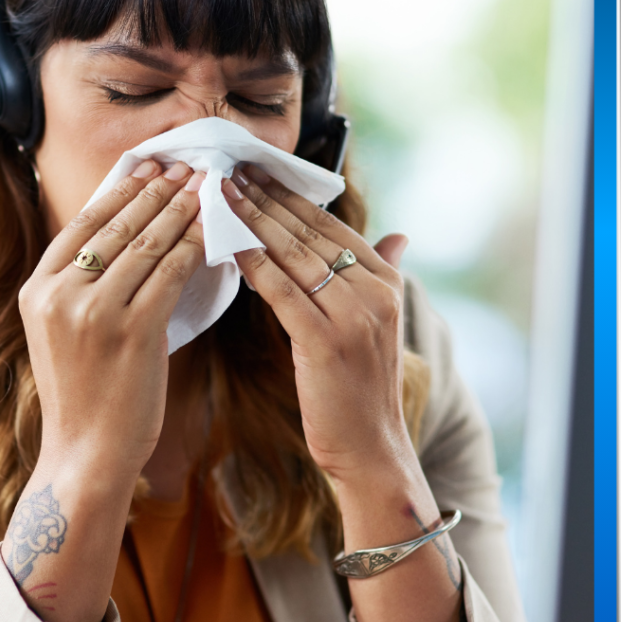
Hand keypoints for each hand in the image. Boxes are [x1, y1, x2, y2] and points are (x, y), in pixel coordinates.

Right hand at [18, 160, 205, 481]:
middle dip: (154, 191)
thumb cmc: (82, 393)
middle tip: (183, 166)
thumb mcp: (59, 331)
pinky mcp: (133, 332)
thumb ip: (76, 285)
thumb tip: (121, 233)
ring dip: (178, 211)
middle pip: (115, 226)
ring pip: (145, 244)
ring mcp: (94, 313)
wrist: (86, 453)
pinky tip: (209, 231)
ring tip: (200, 189)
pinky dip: (192, 247)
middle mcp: (59, 295)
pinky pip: (169, 274)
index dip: (120, 189)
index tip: (147, 167)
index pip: (82, 223)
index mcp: (36, 290)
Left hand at [222, 164, 411, 484]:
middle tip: (230, 171)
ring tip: (221, 195)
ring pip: (292, 255)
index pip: (330, 225)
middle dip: (265, 199)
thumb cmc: (363, 387)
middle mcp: (374, 292)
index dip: (290, 197)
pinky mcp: (325, 342)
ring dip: (253, 221)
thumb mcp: (382, 324)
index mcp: (387, 281)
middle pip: (308, 233)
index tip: (257, 172)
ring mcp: (353, 316)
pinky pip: (281, 291)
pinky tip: (227, 244)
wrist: (372, 450)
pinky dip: (252, 263)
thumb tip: (398, 235)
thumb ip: (385, 273)